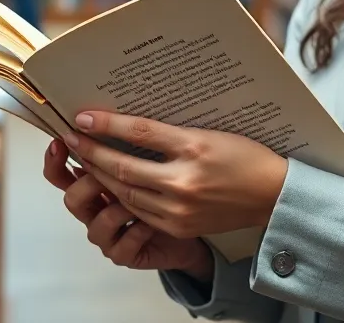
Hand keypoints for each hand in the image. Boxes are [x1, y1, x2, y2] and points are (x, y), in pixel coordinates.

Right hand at [43, 140, 212, 280]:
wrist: (194, 226)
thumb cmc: (173, 187)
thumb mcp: (153, 159)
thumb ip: (132, 146)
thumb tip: (118, 113)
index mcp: (94, 182)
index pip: (61, 174)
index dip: (55, 160)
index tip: (64, 138)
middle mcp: (96, 209)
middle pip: (72, 199)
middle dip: (89, 182)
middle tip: (107, 168)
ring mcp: (108, 236)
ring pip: (97, 225)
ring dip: (116, 208)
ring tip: (141, 196)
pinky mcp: (126, 255)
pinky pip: (122, 247)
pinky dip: (136, 232)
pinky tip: (152, 224)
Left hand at [62, 112, 287, 240]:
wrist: (271, 195)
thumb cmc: (244, 155)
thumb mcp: (209, 132)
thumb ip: (171, 132)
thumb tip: (130, 124)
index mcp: (193, 147)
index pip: (139, 132)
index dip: (107, 124)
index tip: (82, 116)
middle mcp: (184, 180)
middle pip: (125, 167)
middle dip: (92, 153)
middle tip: (72, 138)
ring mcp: (180, 208)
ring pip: (126, 192)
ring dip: (101, 176)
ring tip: (83, 160)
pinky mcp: (180, 226)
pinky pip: (140, 211)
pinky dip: (120, 197)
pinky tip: (108, 184)